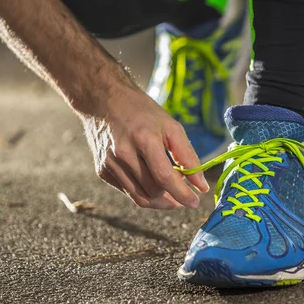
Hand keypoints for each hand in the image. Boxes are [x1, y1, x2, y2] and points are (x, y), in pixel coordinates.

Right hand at [78, 71, 208, 209]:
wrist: (104, 100)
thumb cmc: (142, 112)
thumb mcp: (171, 126)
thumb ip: (188, 156)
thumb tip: (201, 185)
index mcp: (144, 139)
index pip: (164, 177)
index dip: (182, 194)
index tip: (195, 203)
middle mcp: (124, 154)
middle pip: (153, 190)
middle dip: (172, 196)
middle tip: (184, 191)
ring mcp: (110, 164)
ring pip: (139, 197)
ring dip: (159, 200)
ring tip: (171, 193)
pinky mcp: (102, 170)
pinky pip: (128, 191)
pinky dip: (143, 192)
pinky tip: (151, 181)